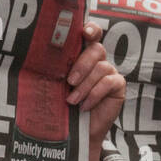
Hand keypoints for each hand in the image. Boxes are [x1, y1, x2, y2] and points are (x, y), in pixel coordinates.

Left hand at [69, 22, 126, 151]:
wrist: (77, 131)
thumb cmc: (64, 106)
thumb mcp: (58, 86)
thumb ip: (58, 71)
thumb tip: (42, 60)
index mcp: (83, 55)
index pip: (91, 35)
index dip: (91, 29)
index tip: (84, 32)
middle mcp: (98, 60)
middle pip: (96, 49)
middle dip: (82, 64)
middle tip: (69, 81)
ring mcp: (110, 72)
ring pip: (101, 68)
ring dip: (85, 85)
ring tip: (72, 100)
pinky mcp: (118, 86)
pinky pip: (109, 83)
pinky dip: (95, 94)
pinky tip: (85, 106)